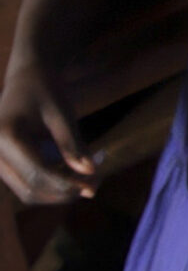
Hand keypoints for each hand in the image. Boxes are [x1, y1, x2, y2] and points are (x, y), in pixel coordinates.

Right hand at [0, 64, 98, 202]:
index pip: (38, 174)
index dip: (67, 185)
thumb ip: (73, 144)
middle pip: (31, 190)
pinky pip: (27, 185)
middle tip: (95, 184)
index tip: (94, 184)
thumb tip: (90, 173)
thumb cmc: (45, 90)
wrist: (26, 77)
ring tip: (86, 179)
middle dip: (65, 192)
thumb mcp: (62, 114)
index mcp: (6, 136)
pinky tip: (72, 173)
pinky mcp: (4, 164)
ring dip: (58, 192)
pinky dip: (51, 185)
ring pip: (28, 192)